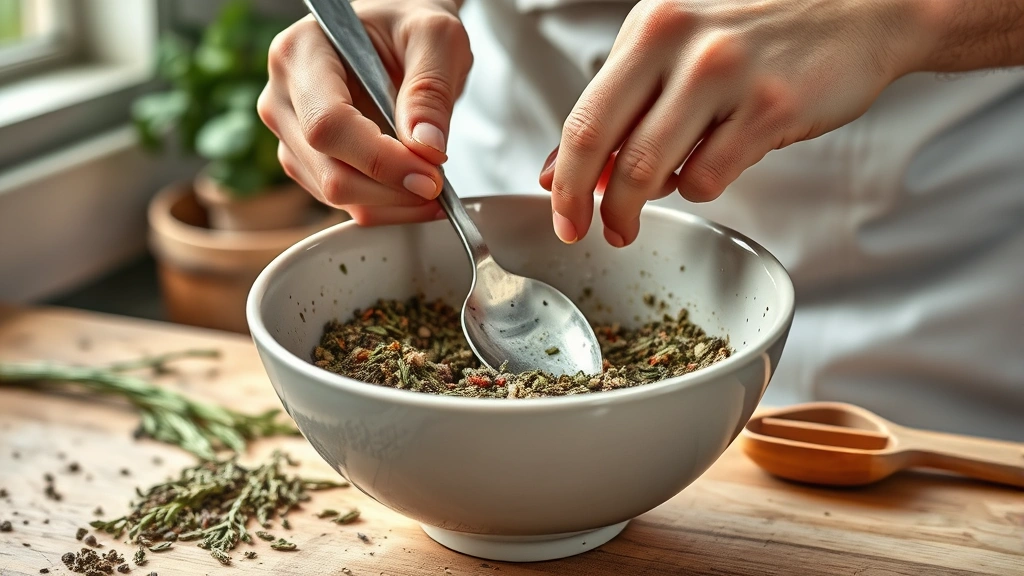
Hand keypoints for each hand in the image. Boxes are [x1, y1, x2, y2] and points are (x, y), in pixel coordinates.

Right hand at [257, 0, 470, 224]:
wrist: (397, 34)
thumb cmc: (409, 24)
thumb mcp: (436, 37)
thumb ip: (431, 89)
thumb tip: (426, 148)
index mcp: (300, 53)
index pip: (328, 125)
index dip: (380, 160)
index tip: (429, 175)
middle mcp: (283, 96)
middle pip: (328, 170)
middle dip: (391, 190)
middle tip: (439, 184)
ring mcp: (290, 133)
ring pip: (333, 194)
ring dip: (391, 203)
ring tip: (432, 184)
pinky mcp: (307, 161)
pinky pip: (343, 201)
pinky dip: (384, 205)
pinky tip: (413, 188)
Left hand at [539, 0, 927, 245]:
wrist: (860, 10)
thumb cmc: (760, 34)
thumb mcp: (676, 49)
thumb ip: (620, 106)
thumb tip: (559, 169)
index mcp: (649, 27)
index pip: (582, 116)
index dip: (564, 180)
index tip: (561, 214)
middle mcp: (681, 43)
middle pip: (604, 148)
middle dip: (589, 206)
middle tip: (591, 233)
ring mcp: (725, 74)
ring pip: (650, 171)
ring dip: (637, 208)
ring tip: (643, 213)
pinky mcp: (770, 107)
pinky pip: (708, 177)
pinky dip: (700, 187)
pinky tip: (712, 167)